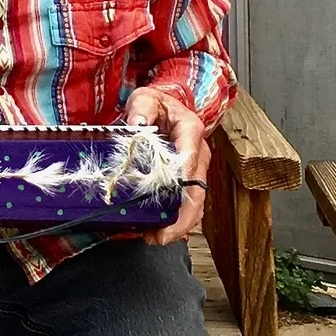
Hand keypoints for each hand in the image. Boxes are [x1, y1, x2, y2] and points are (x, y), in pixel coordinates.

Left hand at [125, 87, 208, 245]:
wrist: (168, 109)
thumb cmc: (157, 105)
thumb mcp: (146, 98)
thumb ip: (141, 108)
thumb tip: (137, 125)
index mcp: (190, 131)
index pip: (189, 155)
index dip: (180, 177)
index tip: (168, 194)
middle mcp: (198, 153)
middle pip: (197, 189)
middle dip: (182, 216)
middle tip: (161, 234)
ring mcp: (196, 170)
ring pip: (195, 202)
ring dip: (180, 224)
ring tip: (157, 238)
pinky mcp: (189, 181)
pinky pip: (188, 205)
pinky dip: (177, 221)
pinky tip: (159, 232)